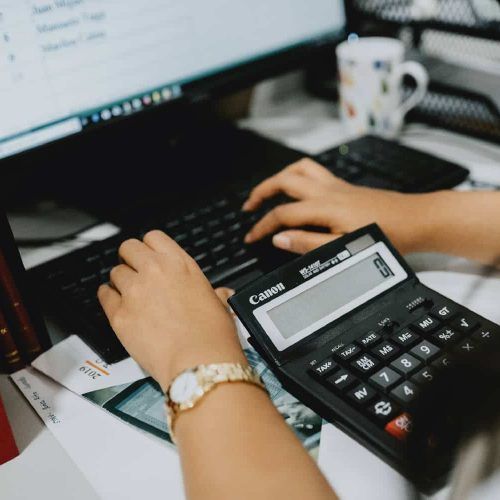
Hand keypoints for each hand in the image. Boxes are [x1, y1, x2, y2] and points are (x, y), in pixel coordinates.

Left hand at [97, 231, 245, 390]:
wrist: (199, 362)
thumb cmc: (212, 336)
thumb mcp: (219, 304)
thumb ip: (214, 293)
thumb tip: (220, 294)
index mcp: (180, 264)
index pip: (153, 238)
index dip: (149, 247)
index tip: (148, 256)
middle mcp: (155, 272)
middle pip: (128, 248)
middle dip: (130, 258)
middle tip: (134, 270)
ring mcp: (134, 291)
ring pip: (115, 272)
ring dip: (120, 281)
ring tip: (127, 293)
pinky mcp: (119, 315)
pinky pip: (104, 295)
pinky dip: (108, 298)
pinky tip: (115, 304)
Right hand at [243, 158, 432, 254]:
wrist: (416, 219)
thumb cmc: (387, 234)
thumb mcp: (344, 247)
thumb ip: (308, 243)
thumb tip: (279, 238)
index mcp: (324, 206)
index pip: (282, 214)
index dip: (262, 226)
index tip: (251, 238)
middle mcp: (327, 190)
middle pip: (284, 180)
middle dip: (261, 191)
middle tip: (249, 206)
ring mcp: (337, 185)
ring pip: (299, 169)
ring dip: (279, 177)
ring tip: (268, 191)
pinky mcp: (345, 186)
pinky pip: (314, 172)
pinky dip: (298, 176)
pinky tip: (299, 191)